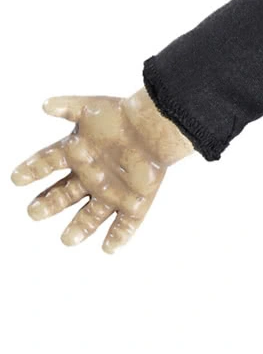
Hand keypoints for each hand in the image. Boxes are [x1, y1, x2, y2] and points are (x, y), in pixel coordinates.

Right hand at [11, 90, 192, 252]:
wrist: (155, 127)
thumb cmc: (122, 116)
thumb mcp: (91, 108)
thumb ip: (68, 107)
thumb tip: (44, 105)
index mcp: (78, 153)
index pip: (48, 163)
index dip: (32, 170)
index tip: (16, 178)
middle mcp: (93, 175)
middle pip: (65, 194)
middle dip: (49, 204)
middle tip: (33, 213)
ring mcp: (114, 190)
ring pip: (93, 215)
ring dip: (80, 227)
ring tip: (67, 240)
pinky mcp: (135, 201)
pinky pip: (126, 223)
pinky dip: (118, 236)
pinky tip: (109, 248)